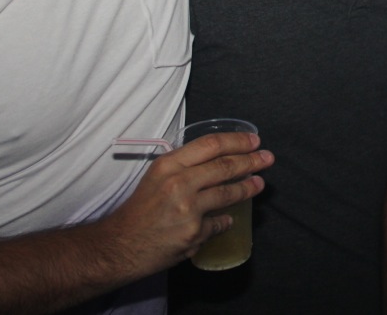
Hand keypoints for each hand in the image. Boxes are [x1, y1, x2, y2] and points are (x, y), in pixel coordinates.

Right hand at [98, 131, 272, 275]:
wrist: (120, 246)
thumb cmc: (140, 210)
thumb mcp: (156, 177)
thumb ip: (184, 166)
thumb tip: (216, 160)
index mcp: (168, 165)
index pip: (210, 145)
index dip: (237, 141)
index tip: (254, 141)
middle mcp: (179, 183)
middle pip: (225, 166)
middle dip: (251, 161)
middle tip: (267, 159)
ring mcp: (187, 209)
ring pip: (228, 193)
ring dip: (248, 188)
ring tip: (259, 184)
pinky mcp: (193, 233)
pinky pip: (219, 223)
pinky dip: (225, 221)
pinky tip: (229, 219)